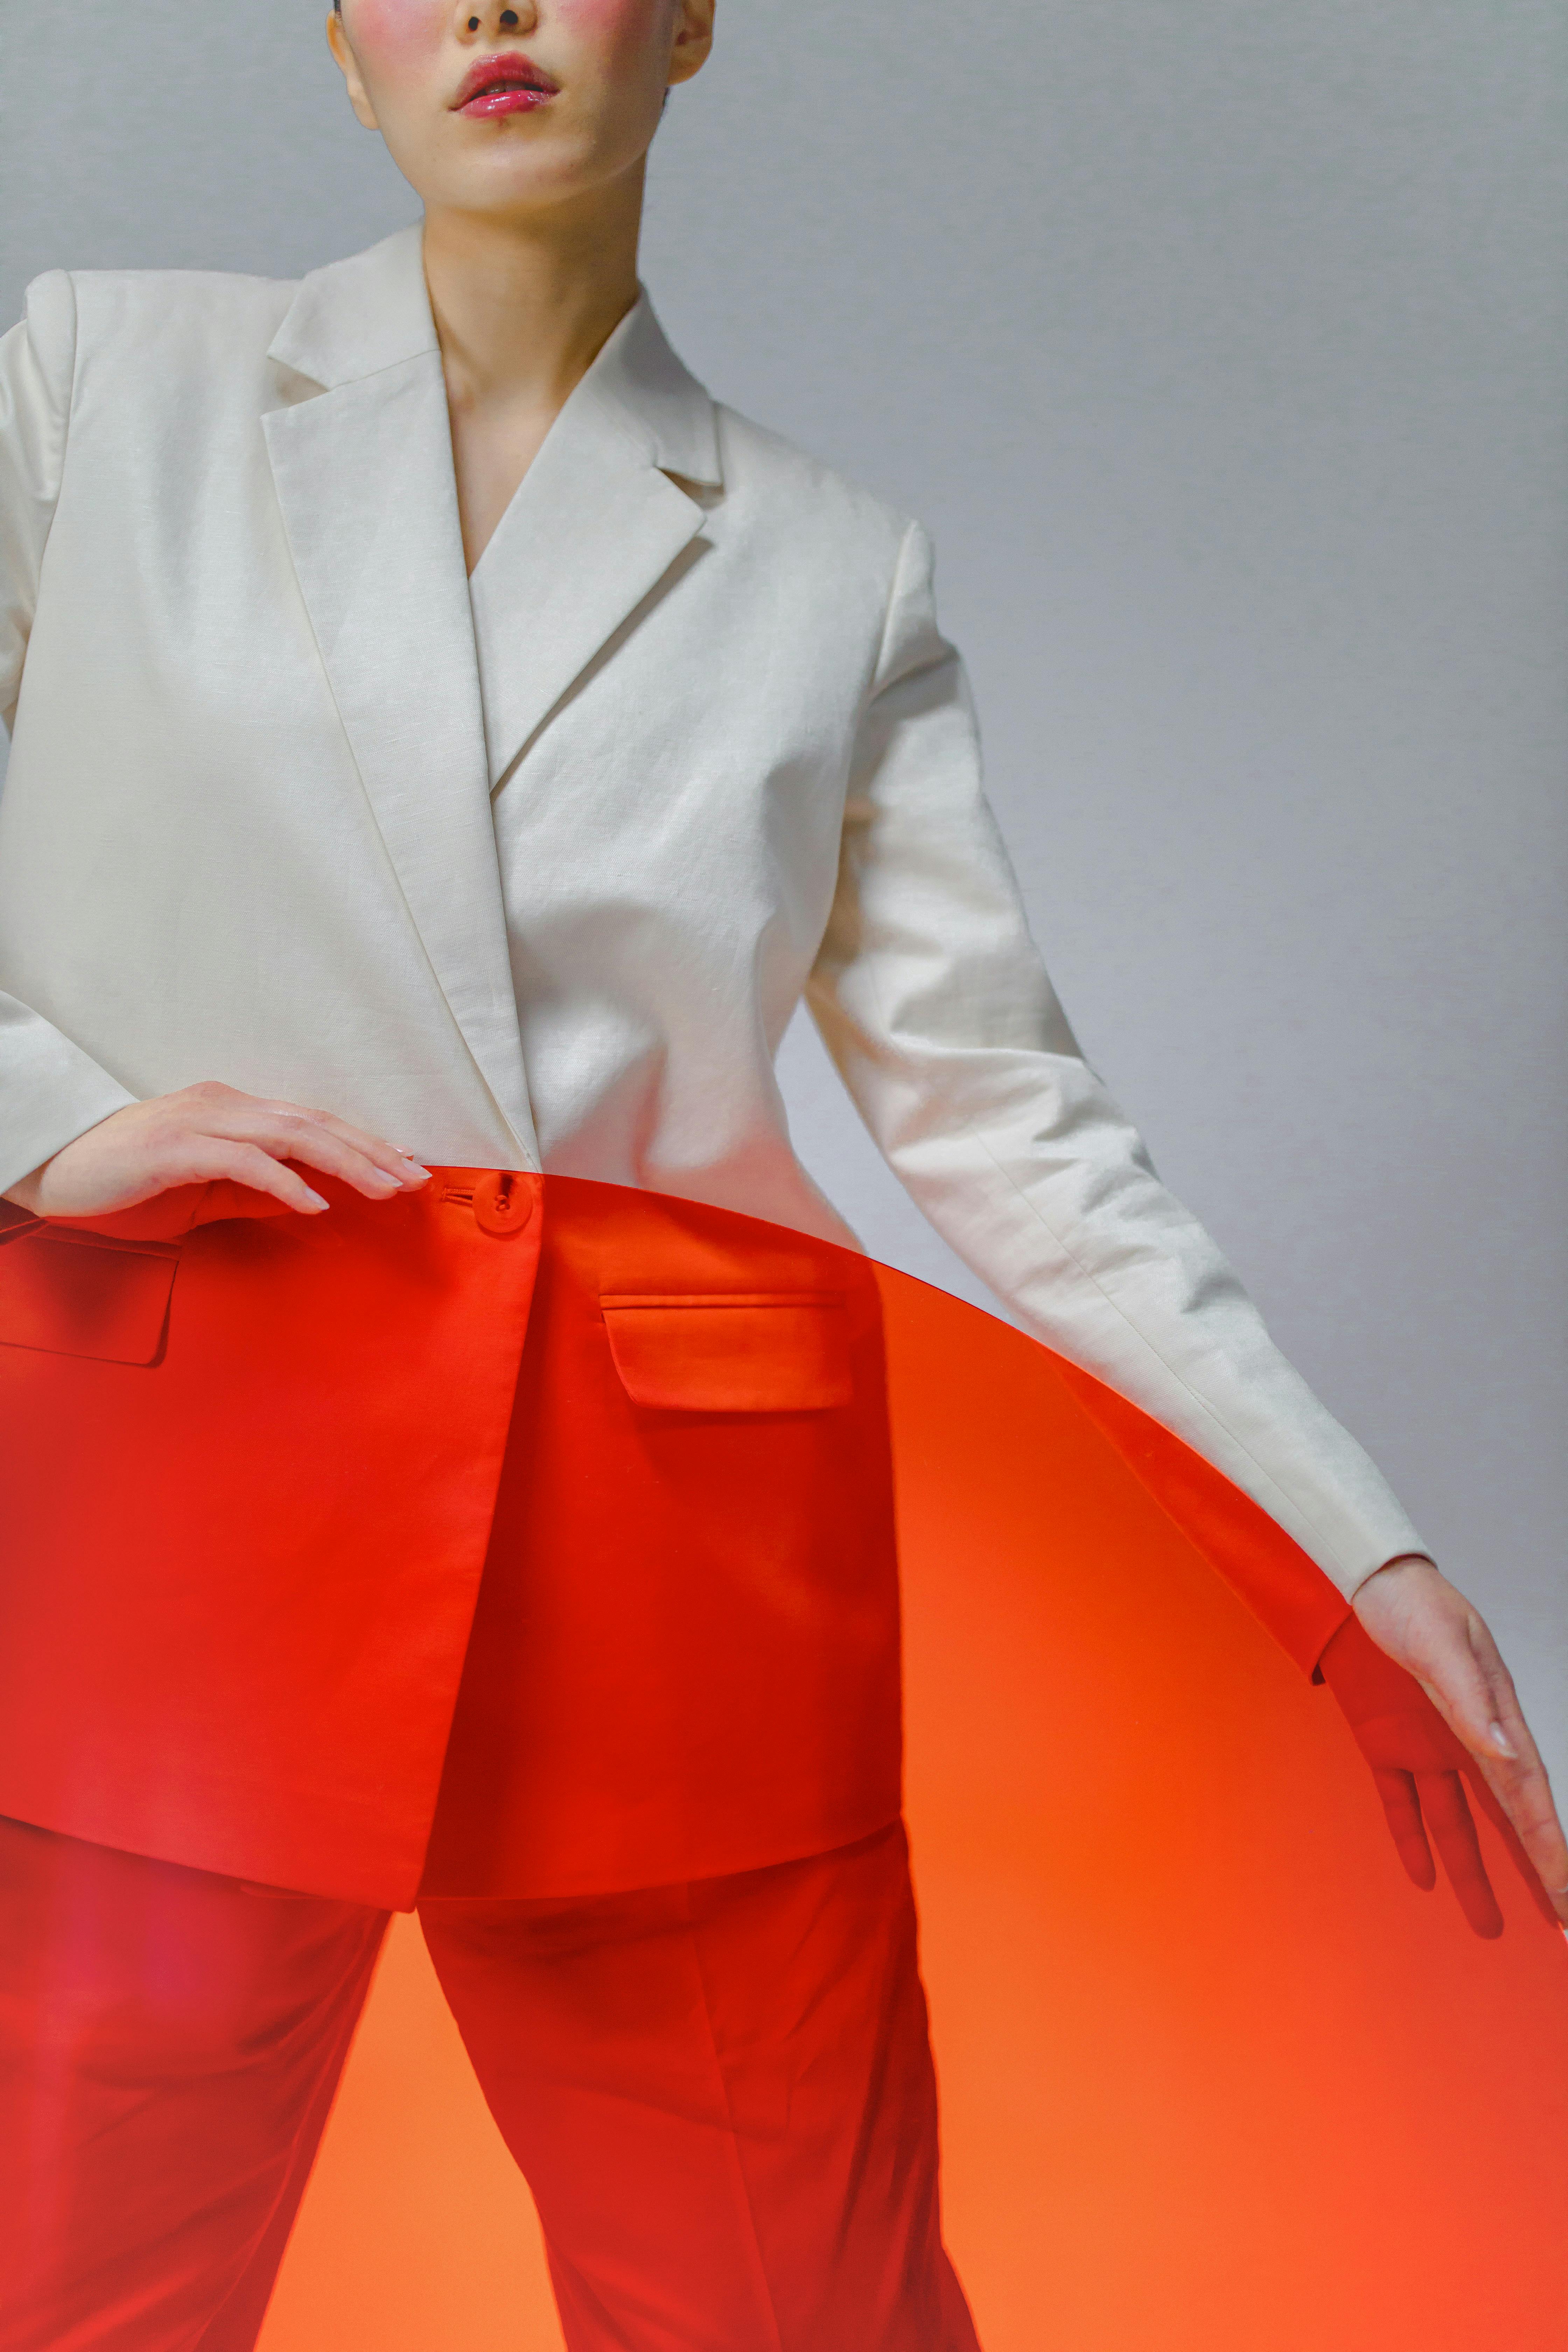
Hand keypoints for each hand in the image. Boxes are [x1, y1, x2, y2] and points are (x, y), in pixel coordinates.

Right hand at [1, 1082, 430, 1220]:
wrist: (52, 1168)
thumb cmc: (123, 1180)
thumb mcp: (199, 1190)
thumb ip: (250, 1190)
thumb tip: (305, 1197)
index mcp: (232, 1111)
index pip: (312, 1122)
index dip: (362, 1142)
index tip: (404, 1166)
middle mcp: (224, 1105)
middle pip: (315, 1122)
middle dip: (370, 1150)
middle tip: (415, 1177)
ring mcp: (201, 1121)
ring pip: (292, 1134)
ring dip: (345, 1162)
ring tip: (384, 1187)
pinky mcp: (176, 1147)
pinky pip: (244, 1162)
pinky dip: (286, 1181)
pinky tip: (316, 1202)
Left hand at [1330, 1556, 1567, 1936]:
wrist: (1363, 1577)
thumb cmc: (1410, 1602)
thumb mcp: (1438, 1644)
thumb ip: (1468, 1698)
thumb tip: (1502, 1751)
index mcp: (1494, 1718)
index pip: (1528, 1797)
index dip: (1549, 1849)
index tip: (1567, 1899)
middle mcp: (1468, 1739)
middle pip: (1507, 1820)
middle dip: (1535, 1874)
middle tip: (1562, 1929)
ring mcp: (1428, 1743)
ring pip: (1457, 1822)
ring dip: (1471, 1873)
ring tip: (1488, 1929)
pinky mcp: (1387, 1741)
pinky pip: (1401, 1801)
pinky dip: (1410, 1838)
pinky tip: (1422, 1878)